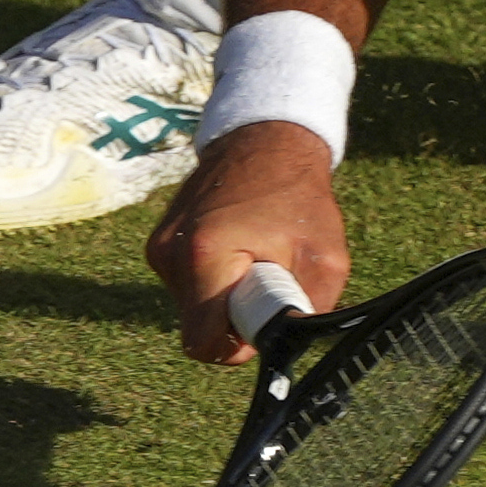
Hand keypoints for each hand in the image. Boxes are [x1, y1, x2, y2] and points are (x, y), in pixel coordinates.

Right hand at [142, 123, 350, 363]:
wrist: (266, 140)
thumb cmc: (299, 197)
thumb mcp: (326, 258)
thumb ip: (309, 310)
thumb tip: (291, 345)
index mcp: (205, 258)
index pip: (203, 344)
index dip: (238, 344)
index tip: (264, 317)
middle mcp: (170, 256)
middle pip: (198, 328)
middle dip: (234, 319)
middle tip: (268, 281)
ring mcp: (160, 249)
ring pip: (193, 307)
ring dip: (226, 296)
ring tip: (256, 256)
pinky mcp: (160, 244)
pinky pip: (189, 285)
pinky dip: (215, 279)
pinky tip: (238, 248)